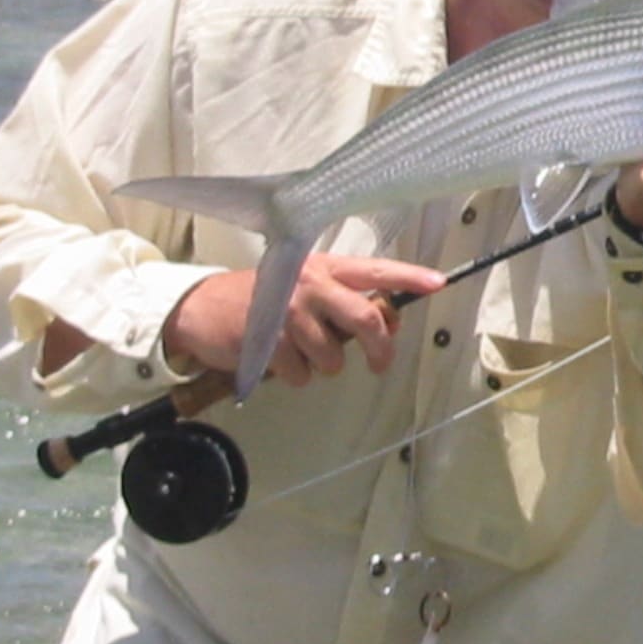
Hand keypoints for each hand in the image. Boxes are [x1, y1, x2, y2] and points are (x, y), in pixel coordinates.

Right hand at [163, 254, 446, 386]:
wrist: (204, 308)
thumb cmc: (264, 297)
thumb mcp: (306, 288)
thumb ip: (345, 302)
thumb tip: (388, 326)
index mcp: (325, 268)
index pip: (375, 270)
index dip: (409, 276)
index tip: (438, 283)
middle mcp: (311, 285)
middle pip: (365, 318)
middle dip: (379, 348)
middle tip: (379, 363)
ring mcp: (290, 312)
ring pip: (333, 357)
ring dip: (323, 364)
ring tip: (300, 349)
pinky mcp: (269, 340)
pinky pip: (301, 375)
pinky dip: (294, 375)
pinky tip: (277, 357)